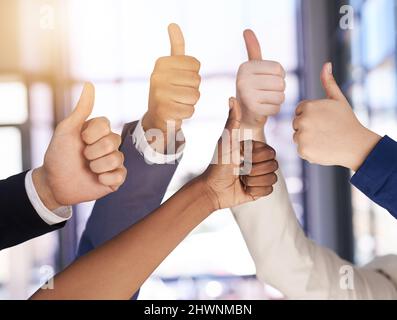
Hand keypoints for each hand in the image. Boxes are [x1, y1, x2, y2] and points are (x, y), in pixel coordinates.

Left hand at [33, 83, 126, 209]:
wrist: (54, 184)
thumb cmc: (58, 155)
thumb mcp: (67, 130)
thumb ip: (82, 109)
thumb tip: (89, 84)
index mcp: (99, 132)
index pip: (106, 125)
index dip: (92, 134)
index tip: (80, 140)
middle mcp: (109, 145)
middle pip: (113, 141)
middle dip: (93, 152)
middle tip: (83, 157)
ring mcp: (114, 162)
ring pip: (116, 159)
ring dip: (97, 166)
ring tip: (88, 170)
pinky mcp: (116, 179)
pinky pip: (121, 175)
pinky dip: (106, 179)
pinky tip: (97, 180)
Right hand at [143, 23, 200, 133]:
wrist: (156, 117)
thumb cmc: (169, 89)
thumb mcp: (171, 67)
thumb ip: (176, 47)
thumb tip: (173, 24)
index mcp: (162, 63)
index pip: (195, 64)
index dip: (193, 75)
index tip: (180, 80)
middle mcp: (157, 76)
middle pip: (196, 80)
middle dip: (192, 89)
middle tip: (178, 94)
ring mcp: (159, 94)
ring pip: (195, 95)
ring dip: (190, 102)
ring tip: (177, 102)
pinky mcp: (164, 110)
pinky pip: (190, 110)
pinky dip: (186, 113)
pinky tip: (176, 112)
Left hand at [199, 98, 277, 209]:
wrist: (213, 188)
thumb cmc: (218, 163)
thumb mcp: (226, 141)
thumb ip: (232, 121)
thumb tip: (232, 98)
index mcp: (255, 149)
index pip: (271, 152)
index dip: (256, 156)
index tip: (241, 157)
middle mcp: (260, 161)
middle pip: (274, 165)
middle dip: (255, 169)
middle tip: (240, 169)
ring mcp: (261, 176)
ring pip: (272, 178)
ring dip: (254, 181)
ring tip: (241, 179)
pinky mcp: (260, 190)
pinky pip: (269, 191)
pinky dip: (255, 190)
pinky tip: (244, 188)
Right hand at [237, 29, 285, 131]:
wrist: (244, 116)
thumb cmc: (253, 90)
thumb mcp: (253, 70)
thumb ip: (253, 50)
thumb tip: (246, 30)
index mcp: (245, 67)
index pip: (278, 69)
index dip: (279, 77)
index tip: (266, 81)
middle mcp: (242, 79)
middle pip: (281, 83)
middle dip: (279, 90)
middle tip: (265, 94)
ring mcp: (246, 95)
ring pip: (280, 96)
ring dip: (277, 100)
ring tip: (264, 101)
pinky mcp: (252, 109)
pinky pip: (277, 108)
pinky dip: (274, 110)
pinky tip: (263, 110)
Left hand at [293, 62, 380, 170]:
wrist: (356, 145)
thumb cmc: (347, 121)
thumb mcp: (338, 99)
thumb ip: (328, 82)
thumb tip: (326, 64)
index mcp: (308, 106)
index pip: (299, 112)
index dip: (312, 117)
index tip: (324, 121)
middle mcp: (302, 120)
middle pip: (296, 125)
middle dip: (308, 128)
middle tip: (325, 131)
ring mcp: (301, 136)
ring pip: (297, 137)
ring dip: (307, 140)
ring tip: (324, 139)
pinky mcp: (302, 150)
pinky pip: (300, 150)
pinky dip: (309, 151)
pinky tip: (323, 149)